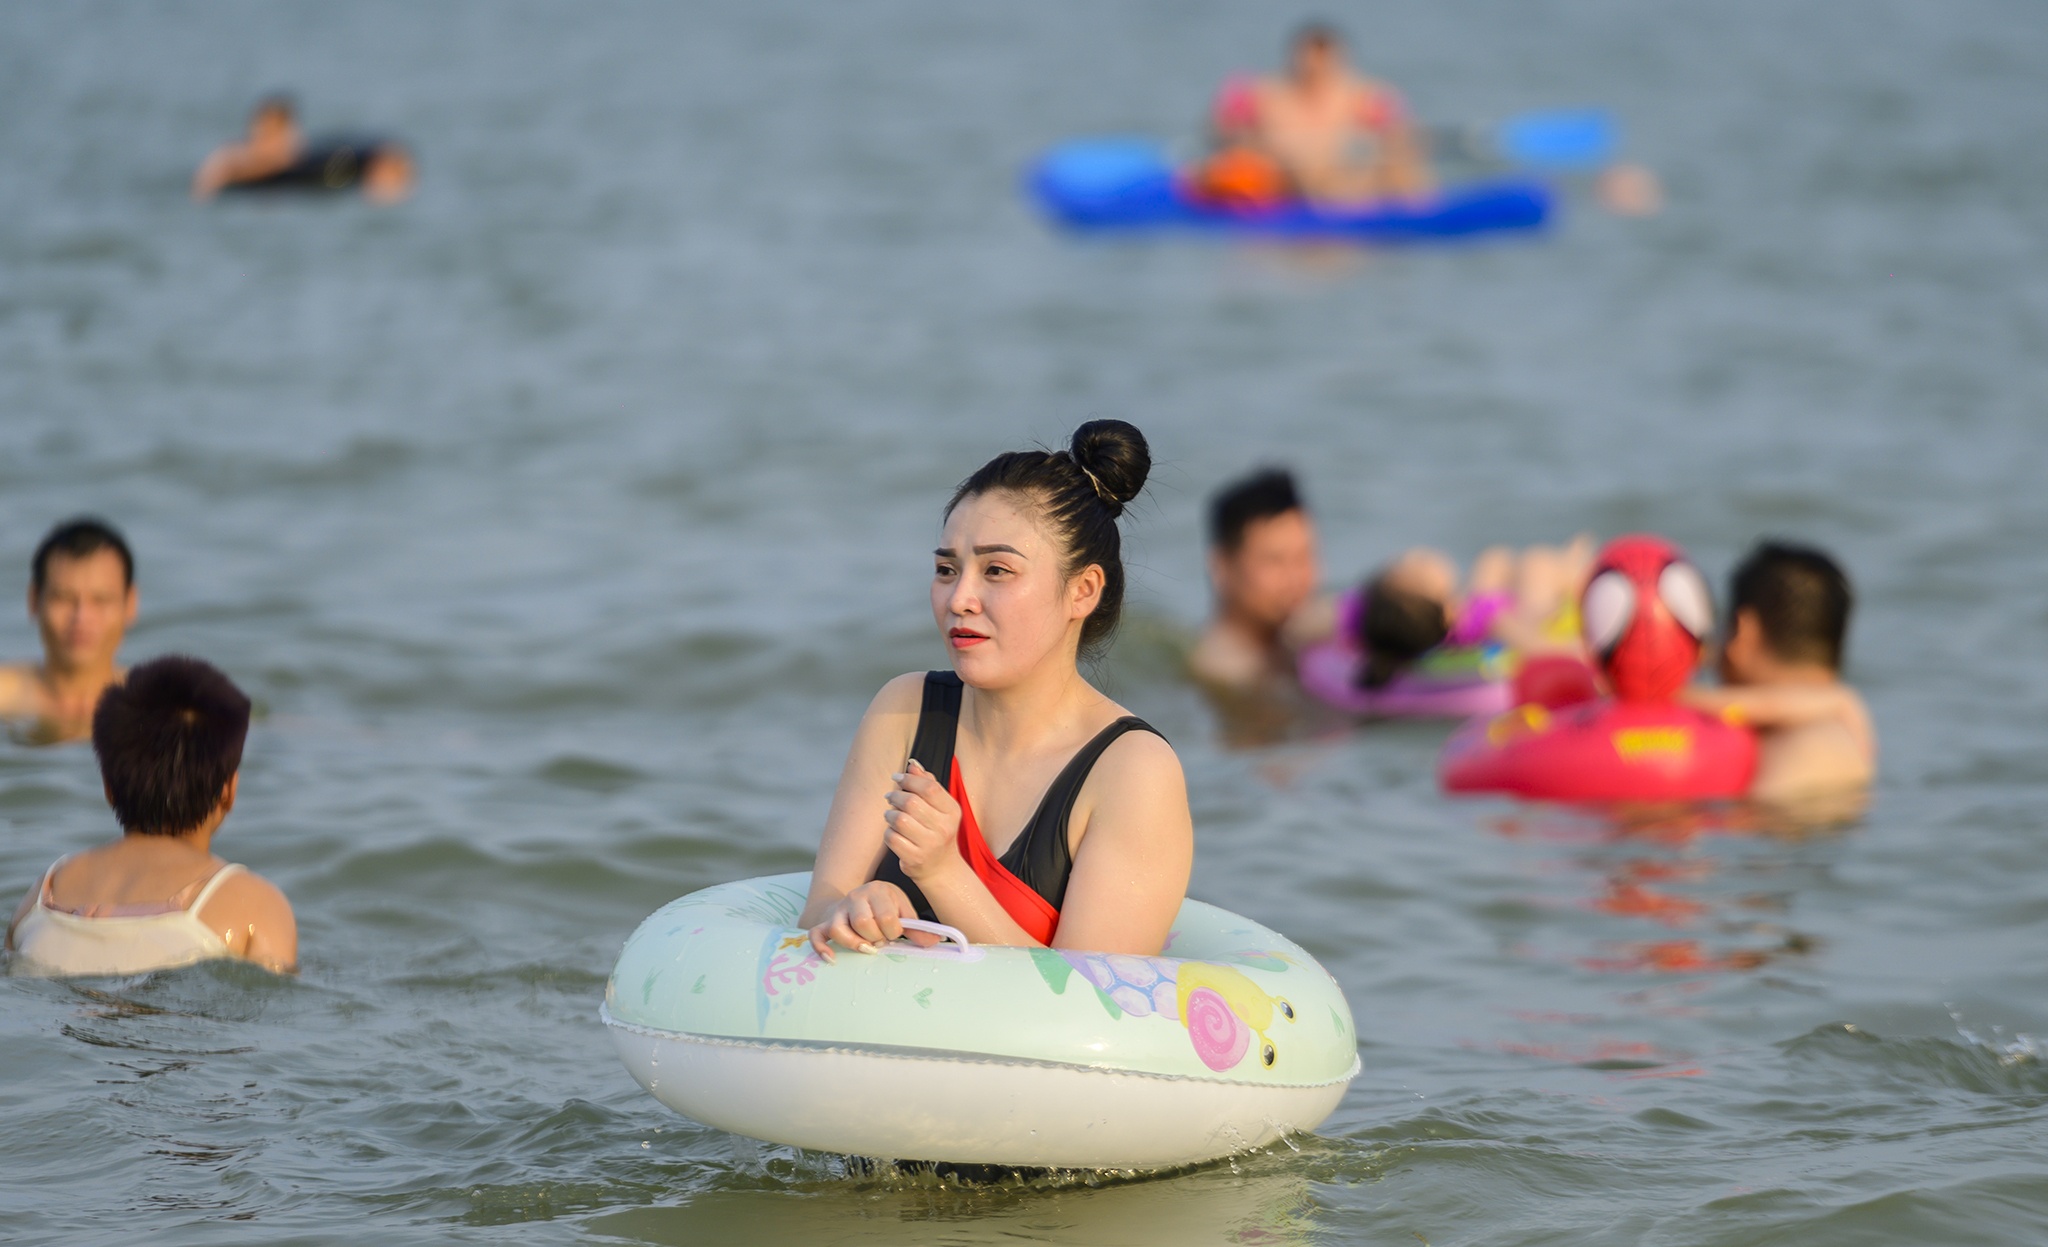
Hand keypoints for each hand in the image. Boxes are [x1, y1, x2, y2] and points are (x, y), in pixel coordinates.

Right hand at [807, 880, 915, 961]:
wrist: (860, 898)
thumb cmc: (886, 907)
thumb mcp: (903, 911)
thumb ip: (917, 928)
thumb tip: (933, 942)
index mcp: (878, 891)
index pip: (887, 917)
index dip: (893, 932)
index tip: (895, 934)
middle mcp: (855, 897)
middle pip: (863, 923)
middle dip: (875, 938)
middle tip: (880, 940)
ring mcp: (838, 910)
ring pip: (839, 930)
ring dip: (854, 944)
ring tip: (865, 948)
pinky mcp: (826, 922)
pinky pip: (816, 935)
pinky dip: (822, 948)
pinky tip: (832, 960)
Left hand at [884, 759, 962, 883]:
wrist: (941, 869)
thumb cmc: (937, 831)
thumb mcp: (940, 808)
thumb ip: (928, 783)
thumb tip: (912, 764)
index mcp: (952, 811)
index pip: (929, 787)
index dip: (909, 779)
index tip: (897, 778)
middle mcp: (944, 828)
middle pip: (911, 802)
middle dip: (895, 796)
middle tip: (890, 797)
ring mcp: (929, 845)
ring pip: (899, 819)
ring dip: (890, 814)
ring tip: (891, 814)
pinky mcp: (915, 859)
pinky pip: (891, 837)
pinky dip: (888, 831)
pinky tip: (893, 832)